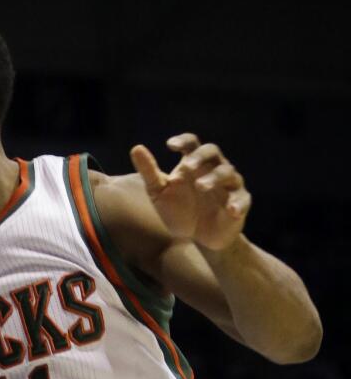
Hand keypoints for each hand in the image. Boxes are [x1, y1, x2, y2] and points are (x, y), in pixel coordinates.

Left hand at [130, 133, 250, 250]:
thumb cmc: (179, 209)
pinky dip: (237, 203)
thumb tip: (136, 148)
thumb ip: (149, 172)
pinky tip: (230, 210)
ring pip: (227, 173)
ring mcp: (228, 185)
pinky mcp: (239, 202)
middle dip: (200, 157)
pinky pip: (242, 199)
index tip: (170, 145)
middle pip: (212, 152)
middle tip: (187, 167)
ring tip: (201, 186)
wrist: (198, 236)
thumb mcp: (159, 193)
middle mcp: (212, 169)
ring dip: (214, 178)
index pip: (191, 144)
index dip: (183, 141)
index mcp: (192, 164)